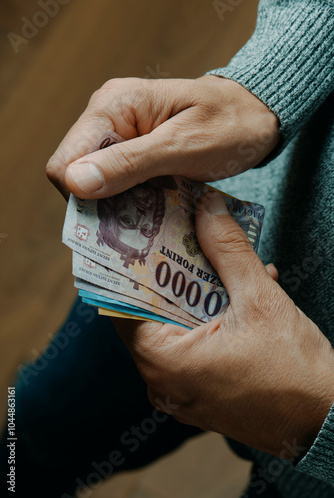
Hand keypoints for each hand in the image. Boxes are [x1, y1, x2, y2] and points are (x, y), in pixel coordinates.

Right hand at [46, 76, 278, 199]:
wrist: (256, 116)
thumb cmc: (229, 125)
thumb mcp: (182, 148)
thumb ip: (130, 163)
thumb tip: (75, 182)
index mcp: (112, 106)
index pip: (66, 162)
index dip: (83, 196)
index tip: (118, 216)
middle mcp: (107, 116)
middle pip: (76, 175)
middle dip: (100, 202)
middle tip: (137, 220)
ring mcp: (119, 133)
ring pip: (95, 182)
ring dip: (116, 204)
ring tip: (149, 214)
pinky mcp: (132, 149)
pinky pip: (115, 181)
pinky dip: (129, 199)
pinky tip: (152, 207)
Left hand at [114, 193, 333, 458]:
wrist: (329, 423)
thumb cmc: (295, 371)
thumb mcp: (260, 300)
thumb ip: (228, 250)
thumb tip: (207, 207)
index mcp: (163, 362)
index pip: (123, 304)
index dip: (133, 268)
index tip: (143, 238)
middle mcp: (162, 382)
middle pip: (149, 314)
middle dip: (170, 275)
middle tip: (182, 241)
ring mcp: (180, 392)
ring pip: (174, 328)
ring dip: (195, 295)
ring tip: (220, 265)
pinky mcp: (200, 394)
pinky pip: (192, 347)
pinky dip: (207, 319)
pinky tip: (238, 296)